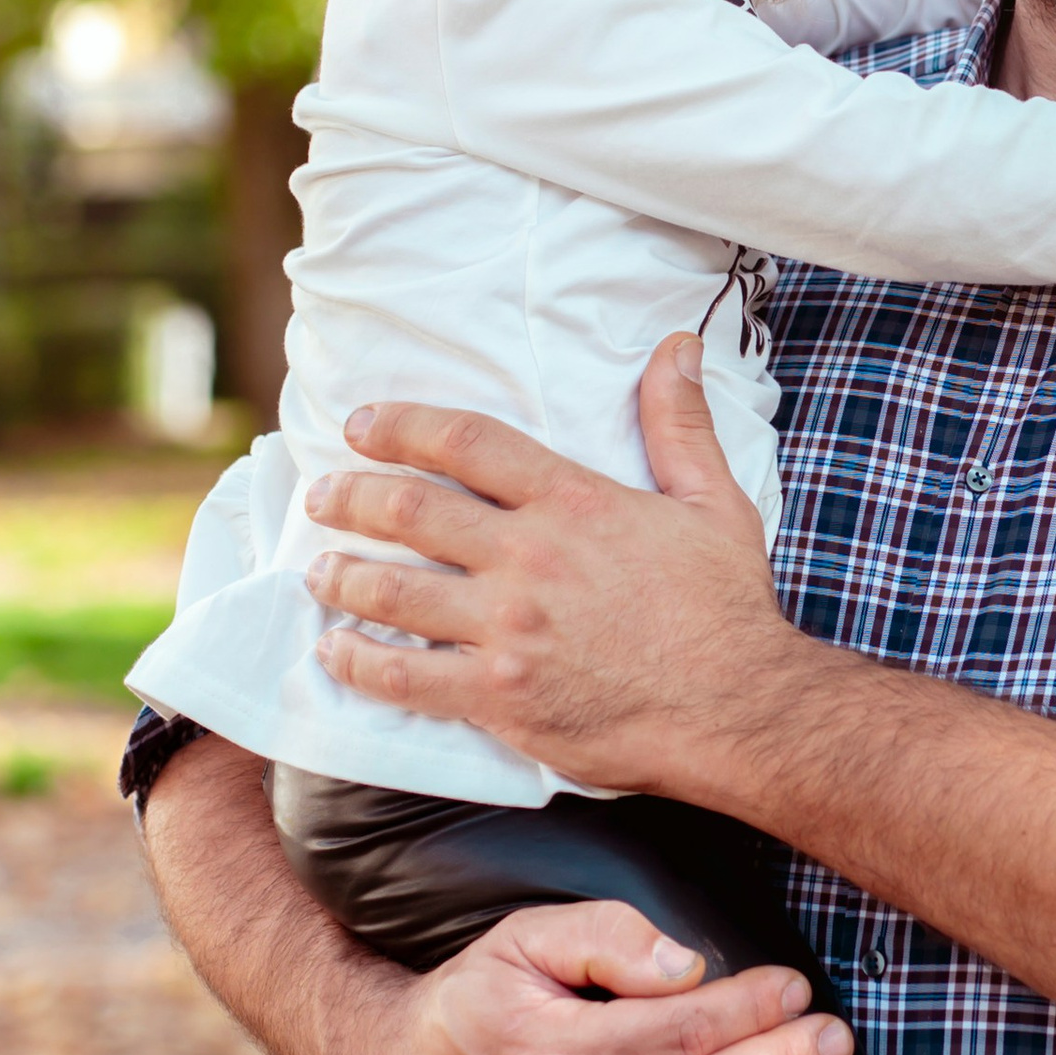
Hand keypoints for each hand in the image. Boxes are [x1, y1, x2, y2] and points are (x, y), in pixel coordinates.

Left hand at [304, 350, 786, 796]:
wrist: (738, 708)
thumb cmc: (726, 608)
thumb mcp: (715, 502)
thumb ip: (680, 423)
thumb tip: (677, 346)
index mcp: (573, 503)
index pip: (467, 442)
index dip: (402, 426)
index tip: (362, 425)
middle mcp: (529, 558)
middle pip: (410, 511)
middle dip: (350, 498)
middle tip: (322, 497)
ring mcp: (508, 630)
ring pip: (392, 591)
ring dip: (341, 576)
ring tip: (318, 569)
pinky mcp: (499, 696)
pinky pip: (405, 677)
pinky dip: (358, 664)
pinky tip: (335, 652)